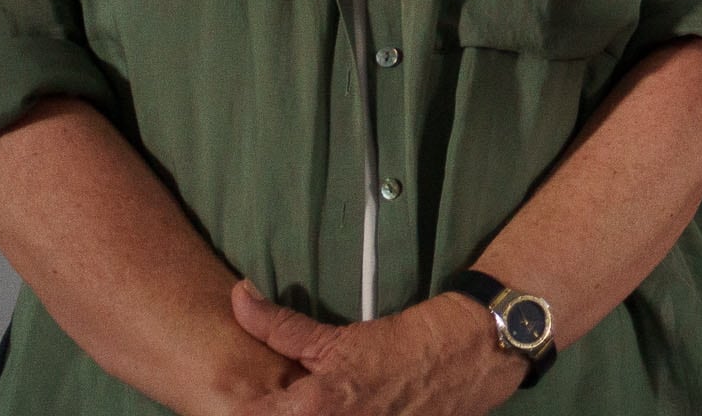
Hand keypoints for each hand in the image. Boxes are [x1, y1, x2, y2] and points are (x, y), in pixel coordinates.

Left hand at [228, 283, 522, 415]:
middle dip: (270, 409)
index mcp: (312, 413)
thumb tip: (239, 296)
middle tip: (269, 397)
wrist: (474, 353)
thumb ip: (280, 326)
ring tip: (306, 402)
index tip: (227, 394)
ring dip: (301, 415)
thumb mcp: (339, 336)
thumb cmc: (406, 342)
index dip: (233, 408)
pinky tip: (343, 409)